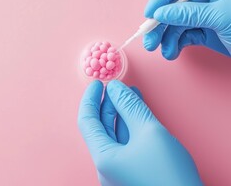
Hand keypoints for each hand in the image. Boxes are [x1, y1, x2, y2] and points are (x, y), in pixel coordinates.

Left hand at [78, 80, 201, 185]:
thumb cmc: (169, 174)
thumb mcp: (150, 132)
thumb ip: (130, 107)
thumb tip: (116, 87)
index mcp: (103, 158)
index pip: (87, 121)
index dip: (91, 99)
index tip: (97, 83)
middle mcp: (106, 166)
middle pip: (101, 128)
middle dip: (108, 104)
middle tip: (115, 85)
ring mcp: (119, 171)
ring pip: (115, 135)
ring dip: (122, 113)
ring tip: (130, 93)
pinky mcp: (132, 173)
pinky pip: (126, 144)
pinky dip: (131, 126)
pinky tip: (139, 112)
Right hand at [143, 0, 230, 59]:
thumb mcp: (222, 17)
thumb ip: (190, 13)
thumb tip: (161, 13)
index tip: (150, 14)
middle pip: (173, 5)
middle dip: (160, 23)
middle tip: (149, 39)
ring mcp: (205, 15)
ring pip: (175, 23)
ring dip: (165, 37)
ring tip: (161, 50)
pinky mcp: (204, 31)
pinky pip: (183, 35)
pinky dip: (175, 45)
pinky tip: (172, 52)